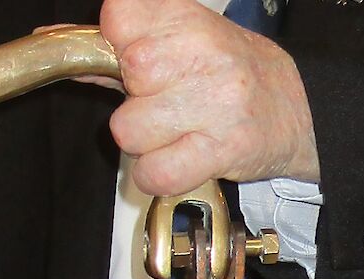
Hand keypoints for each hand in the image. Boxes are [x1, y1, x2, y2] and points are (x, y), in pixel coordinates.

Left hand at [98, 0, 319, 195]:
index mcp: (191, 20)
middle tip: (167, 100)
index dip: (117, 45)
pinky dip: (158, 176)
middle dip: (134, 97)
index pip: (117, 17)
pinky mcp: (219, 150)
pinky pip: (152, 173)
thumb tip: (61, 46)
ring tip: (178, 131)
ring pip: (128, 130)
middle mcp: (203, 55)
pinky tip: (181, 160)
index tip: (137, 59)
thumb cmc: (236, 75)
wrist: (302, 113)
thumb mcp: (188, 41)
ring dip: (145, 142)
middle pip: (124, 75)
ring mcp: (213, 102)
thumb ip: (127, 44)